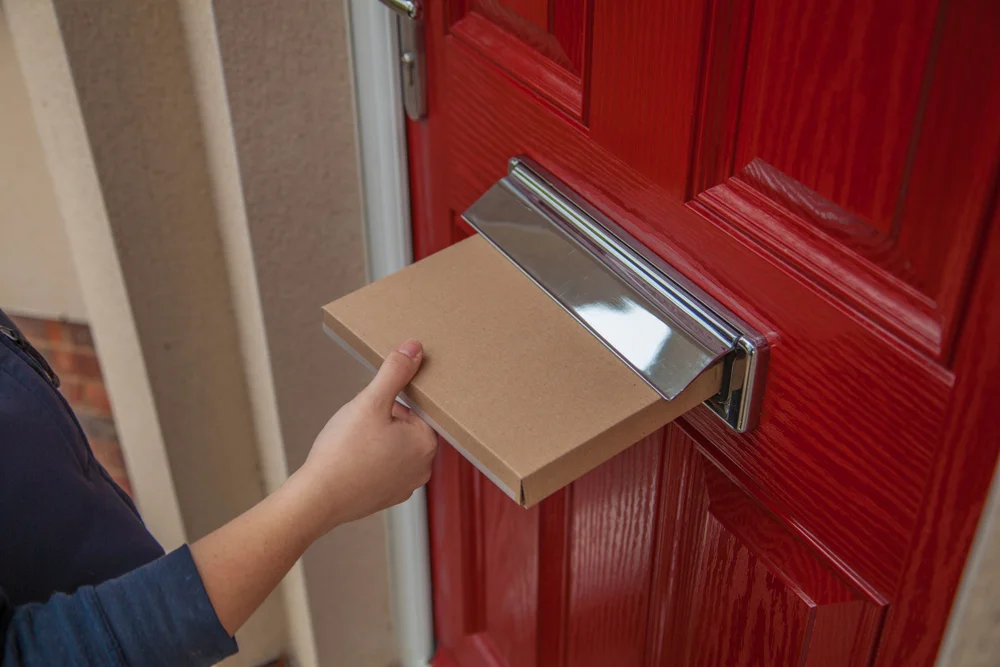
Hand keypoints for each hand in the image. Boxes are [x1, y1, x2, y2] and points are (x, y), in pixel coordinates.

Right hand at [293, 339, 437, 535]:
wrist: (317, 498)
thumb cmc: (343, 451)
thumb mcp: (370, 402)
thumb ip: (395, 372)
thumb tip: (415, 348)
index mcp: (426, 443)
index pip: (416, 408)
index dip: (390, 403)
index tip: (371, 409)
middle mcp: (423, 468)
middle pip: (406, 427)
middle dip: (383, 420)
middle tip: (359, 425)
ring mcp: (406, 486)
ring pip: (393, 447)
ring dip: (376, 439)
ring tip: (353, 443)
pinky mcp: (387, 497)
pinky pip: (383, 468)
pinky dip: (369, 461)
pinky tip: (351, 460)